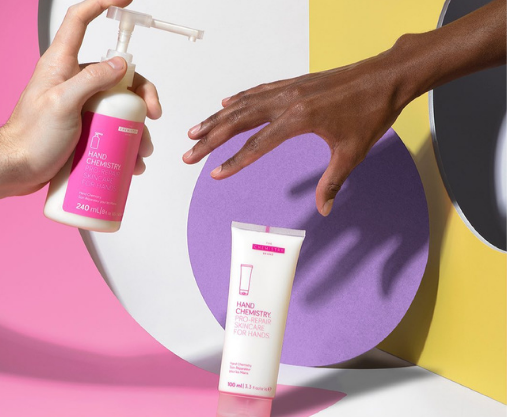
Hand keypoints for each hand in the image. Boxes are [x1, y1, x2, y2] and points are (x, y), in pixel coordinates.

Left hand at [0, 0, 161, 197]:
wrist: (20, 169)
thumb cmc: (31, 137)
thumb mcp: (62, 105)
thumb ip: (90, 80)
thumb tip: (119, 64)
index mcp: (62, 65)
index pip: (80, 22)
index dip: (102, 4)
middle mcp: (76, 81)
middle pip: (118, 74)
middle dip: (141, 94)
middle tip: (151, 115)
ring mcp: (83, 104)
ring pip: (121, 104)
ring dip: (137, 126)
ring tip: (141, 150)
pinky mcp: (88, 125)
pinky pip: (115, 126)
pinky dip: (128, 141)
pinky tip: (131, 159)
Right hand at [183, 0, 504, 216]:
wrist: (386, 77)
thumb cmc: (371, 112)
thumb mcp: (352, 153)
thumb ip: (332, 182)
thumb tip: (324, 210)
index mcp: (298, 119)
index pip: (256, 144)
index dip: (234, 162)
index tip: (213, 173)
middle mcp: (286, 100)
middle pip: (238, 120)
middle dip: (210, 138)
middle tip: (188, 151)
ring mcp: (288, 88)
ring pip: (243, 103)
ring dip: (217, 117)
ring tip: (197, 129)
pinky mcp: (294, 83)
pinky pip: (258, 91)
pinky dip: (239, 99)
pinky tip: (227, 103)